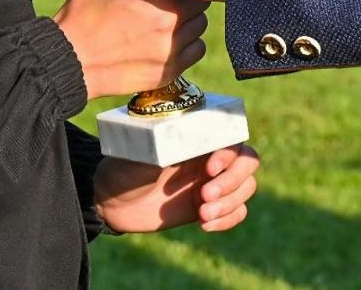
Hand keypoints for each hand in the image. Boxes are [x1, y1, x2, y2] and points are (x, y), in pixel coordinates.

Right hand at [53, 0, 209, 99]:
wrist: (71, 60)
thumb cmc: (82, 16)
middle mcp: (168, 17)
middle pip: (198, 1)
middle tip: (173, 2)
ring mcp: (171, 45)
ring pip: (199, 26)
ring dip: (189, 22)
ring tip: (170, 22)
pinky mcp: (170, 69)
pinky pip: (196, 50)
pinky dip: (188, 46)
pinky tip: (171, 42)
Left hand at [96, 144, 258, 233]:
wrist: (111, 200)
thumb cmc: (125, 166)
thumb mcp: (144, 150)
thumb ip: (167, 143)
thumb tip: (184, 134)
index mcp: (199, 136)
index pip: (234, 138)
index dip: (229, 154)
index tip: (208, 169)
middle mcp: (212, 156)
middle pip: (249, 163)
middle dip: (232, 182)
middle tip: (203, 197)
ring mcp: (213, 182)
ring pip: (246, 188)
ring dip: (230, 203)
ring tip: (202, 215)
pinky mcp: (210, 206)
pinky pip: (237, 211)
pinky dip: (228, 219)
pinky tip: (206, 225)